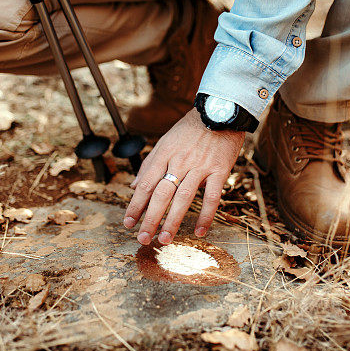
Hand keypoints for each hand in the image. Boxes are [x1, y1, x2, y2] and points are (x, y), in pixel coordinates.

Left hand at [124, 108, 244, 244]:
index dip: (136, 205)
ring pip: (184, 197)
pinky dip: (206, 215)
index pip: (146, 183)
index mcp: (165, 153)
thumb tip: (134, 186)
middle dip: (150, 218)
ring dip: (173, 220)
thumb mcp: (166, 141)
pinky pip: (212, 196)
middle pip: (161, 193)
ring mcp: (200, 166)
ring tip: (165, 239)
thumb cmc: (191, 128)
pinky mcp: (220, 170)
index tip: (128, 223)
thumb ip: (150, 164)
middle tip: (143, 239)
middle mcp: (180, 161)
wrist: (221, 111)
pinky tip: (200, 231)